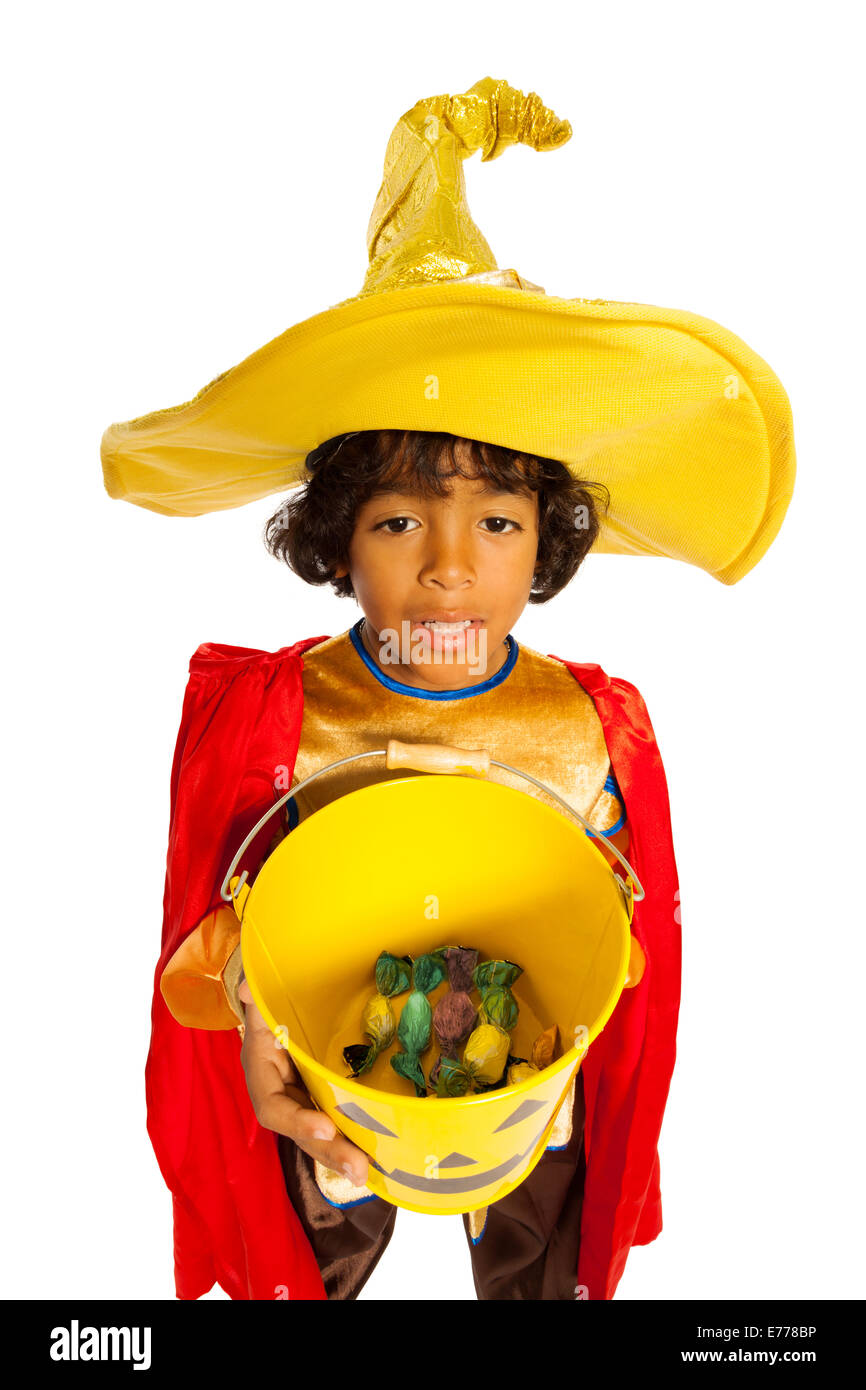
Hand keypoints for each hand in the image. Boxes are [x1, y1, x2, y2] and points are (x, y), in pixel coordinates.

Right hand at [238, 979, 368, 1186]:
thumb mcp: (264, 1005)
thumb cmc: (271, 1009)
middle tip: (360, 1169)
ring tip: (370, 1173)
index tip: (328, 1126)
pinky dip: (352, 1143)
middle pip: (302, 1134)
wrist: (276, 1014)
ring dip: (343, 1156)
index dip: (298, 1121)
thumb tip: (247, 986)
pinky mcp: (319, 1104)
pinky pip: (333, 1129)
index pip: (274, 1108)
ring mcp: (300, 1105)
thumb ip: (259, 1000)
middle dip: (330, 1152)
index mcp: (262, 1076)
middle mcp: (280, 1098)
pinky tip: (377, 1159)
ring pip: (319, 1138)